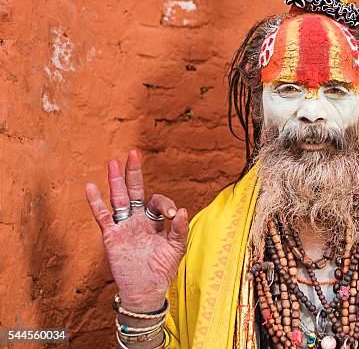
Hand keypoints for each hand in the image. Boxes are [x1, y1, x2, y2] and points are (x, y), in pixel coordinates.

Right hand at [85, 150, 188, 311]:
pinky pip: (102, 217)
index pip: (158, 202)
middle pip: (134, 191)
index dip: (166, 204)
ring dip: (116, 181)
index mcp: (154, 220)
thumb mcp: (176, 248)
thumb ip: (179, 230)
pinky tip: (90, 186)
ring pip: (118, 199)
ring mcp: (124, 226)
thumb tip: (182, 211)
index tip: (172, 216)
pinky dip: (96, 202)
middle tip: (134, 152)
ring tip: (114, 162)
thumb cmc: (162, 269)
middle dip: (134, 173)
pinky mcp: (111, 236)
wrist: (146, 290)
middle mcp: (138, 219)